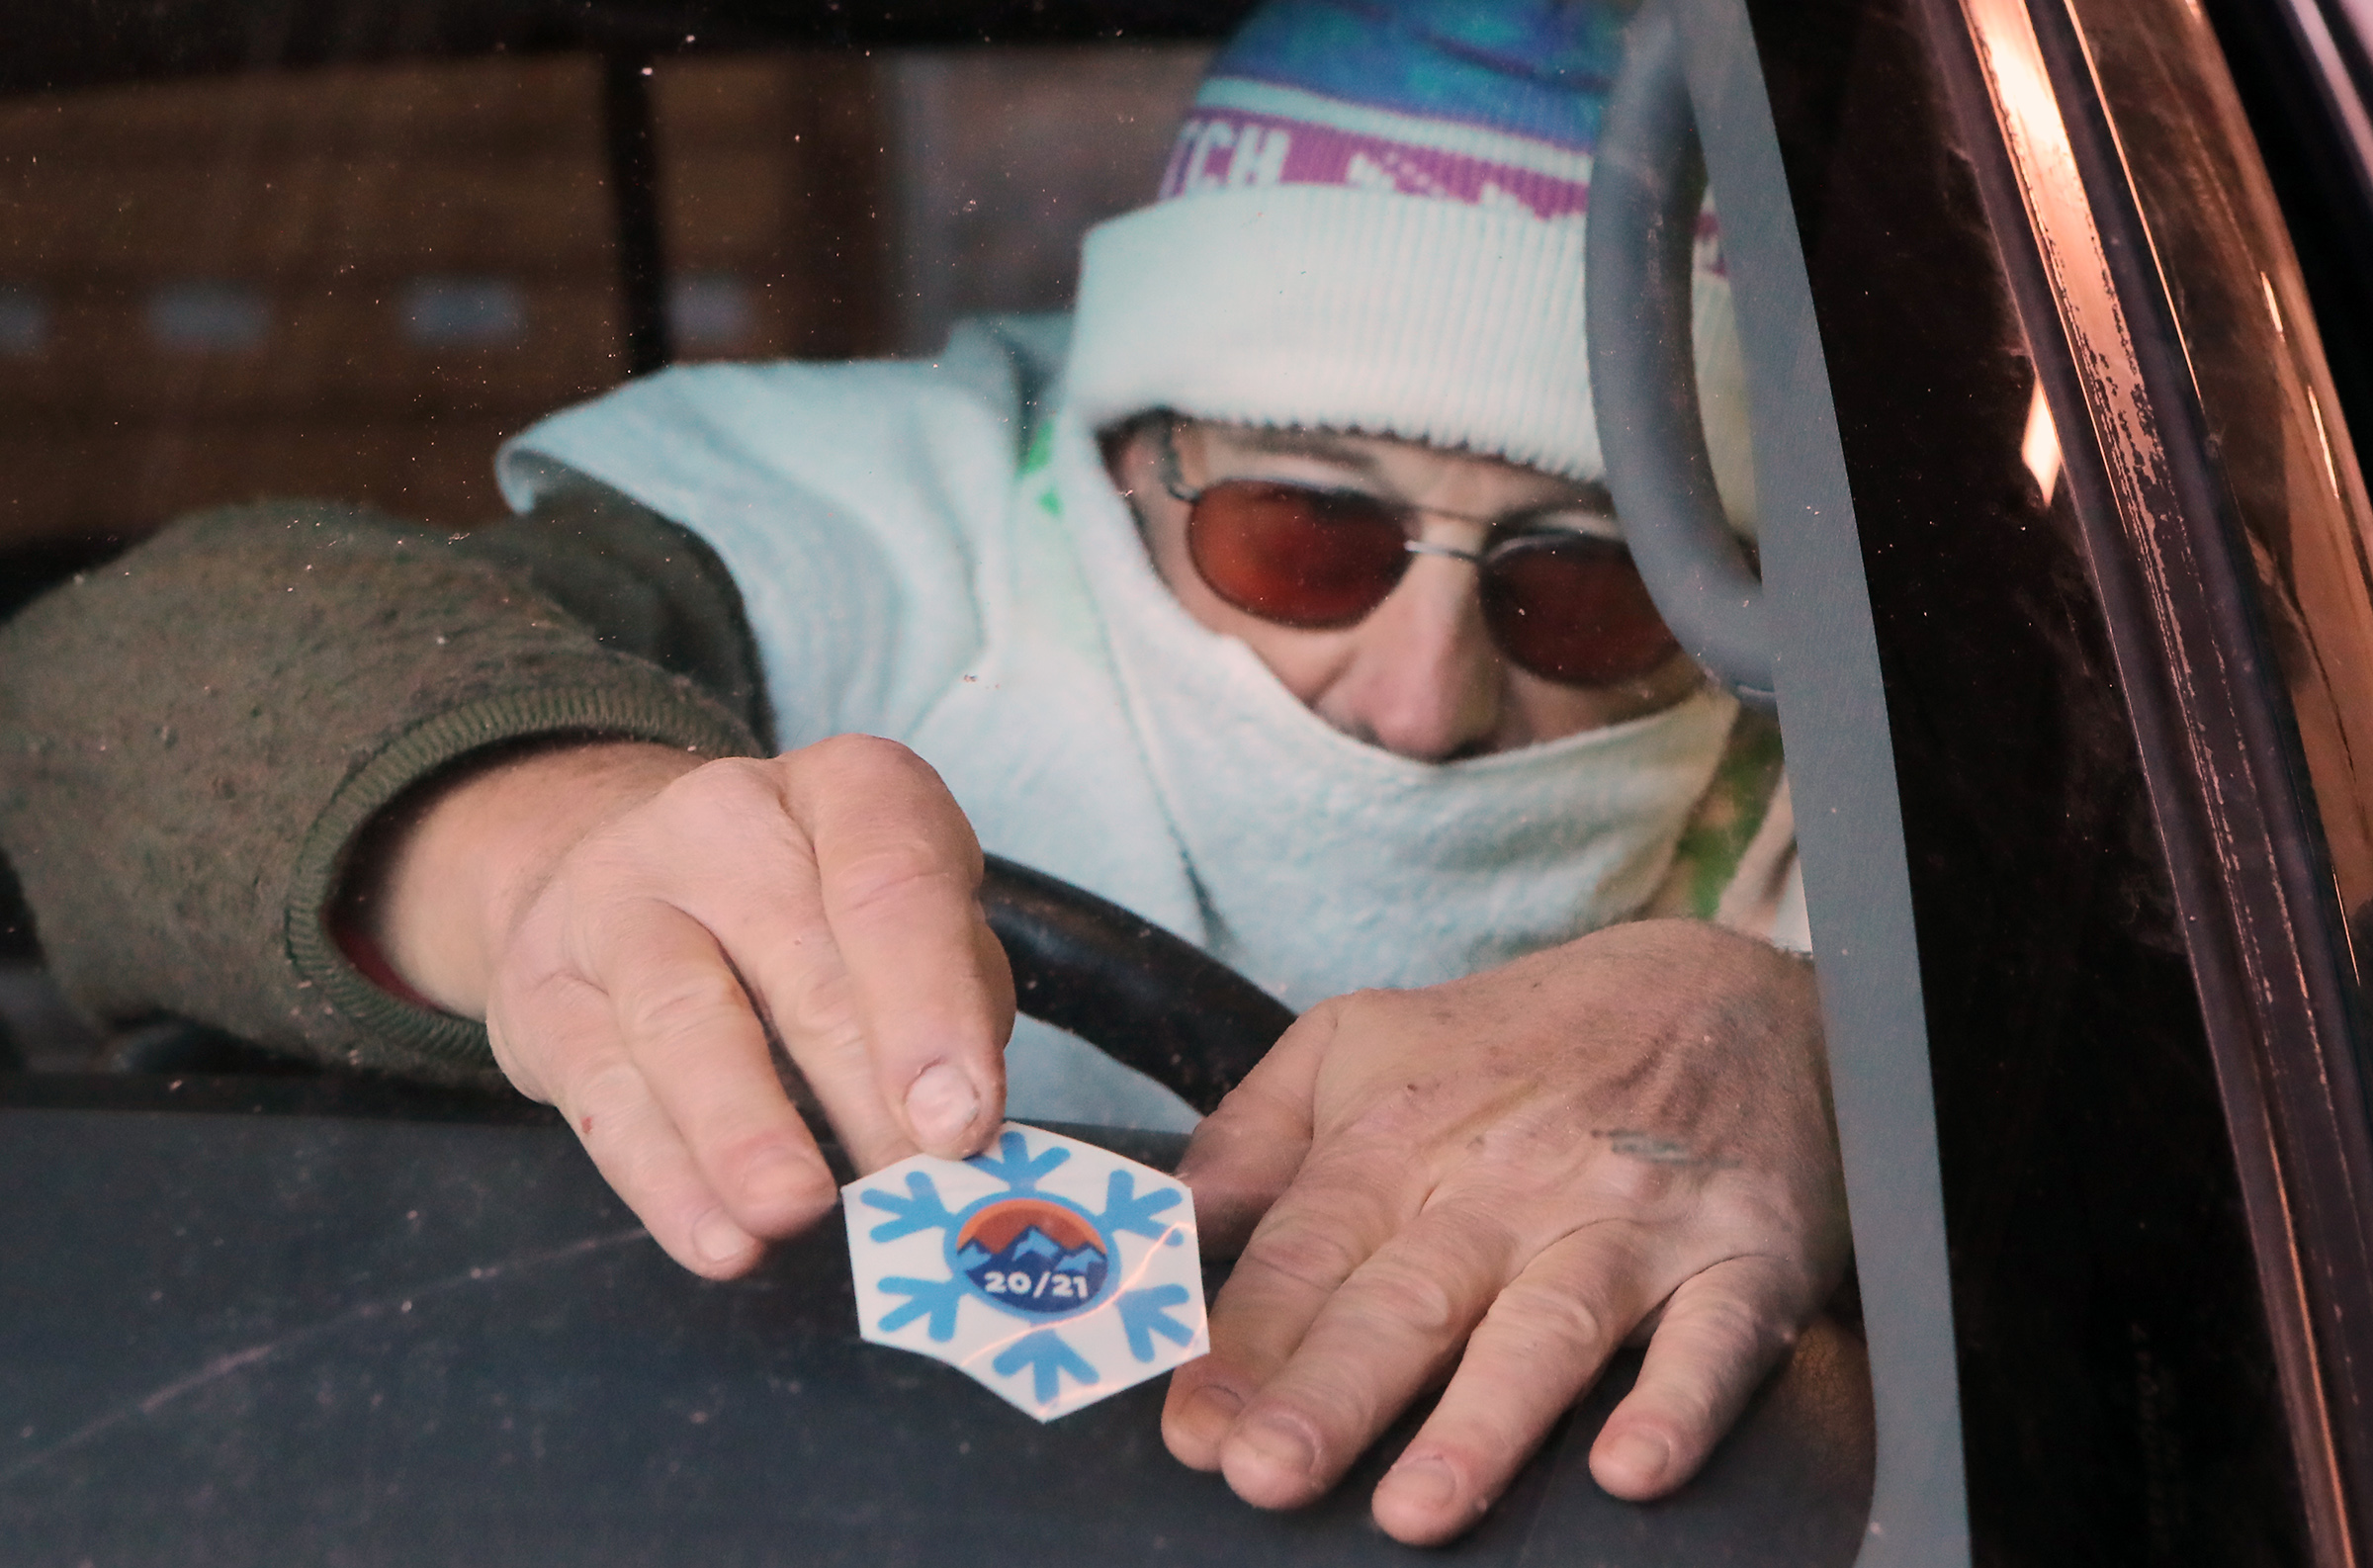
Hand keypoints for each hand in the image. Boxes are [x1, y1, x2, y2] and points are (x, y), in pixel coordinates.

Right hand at [353, 735, 1014, 1277]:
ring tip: (794, 1210)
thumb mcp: (905, 925)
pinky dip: (668, 1182)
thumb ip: (950, 1009)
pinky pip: (608, 1095)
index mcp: (849, 791)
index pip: (895, 879)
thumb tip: (962, 1139)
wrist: (621, 882)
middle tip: (909, 1183)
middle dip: (863, 1087)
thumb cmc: (811, 917)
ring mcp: (619, 898)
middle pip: (803, 961)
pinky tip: (718, 1239)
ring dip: (746, 1130)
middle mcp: (727, 822)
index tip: (961, 1117)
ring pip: (685, 1019)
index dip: (932, 1003)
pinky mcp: (545, 991)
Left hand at [1164, 919, 1846, 1545]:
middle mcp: (1507, 1186)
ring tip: (1416, 1507)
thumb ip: (1250, 1135)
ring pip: (1545, 1332)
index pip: (1306, 1254)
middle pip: (1406, 1301)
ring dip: (1481, 1424)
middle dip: (1330, 1392)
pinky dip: (1677, 1406)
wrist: (1718, 984)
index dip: (1242, 1344)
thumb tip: (1161, 1226)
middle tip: (1263, 1472)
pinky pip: (1712, 1339)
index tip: (1190, 1427)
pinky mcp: (1741, 1255)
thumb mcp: (1357, 1042)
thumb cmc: (1518, 1039)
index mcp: (1402, 1141)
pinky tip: (1634, 1469)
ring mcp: (1626, 1222)